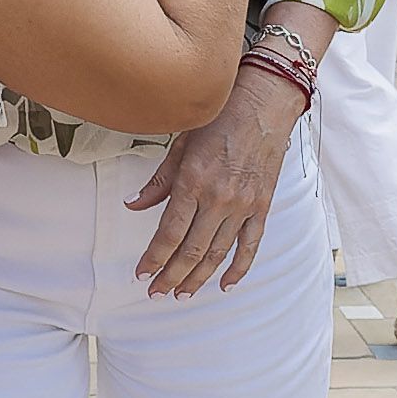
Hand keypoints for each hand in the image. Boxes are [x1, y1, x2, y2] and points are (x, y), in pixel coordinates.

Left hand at [128, 61, 298, 295]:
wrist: (264, 104)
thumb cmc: (219, 117)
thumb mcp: (181, 144)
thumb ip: (158, 181)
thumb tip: (133, 205)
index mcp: (193, 181)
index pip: (169, 233)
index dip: (153, 258)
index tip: (141, 273)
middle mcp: (219, 198)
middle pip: (191, 250)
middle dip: (171, 275)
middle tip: (156, 292)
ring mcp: (243, 205)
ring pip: (217, 253)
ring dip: (198, 278)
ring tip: (182, 293)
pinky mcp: (261, 206)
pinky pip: (250, 245)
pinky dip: (238, 268)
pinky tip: (225, 284)